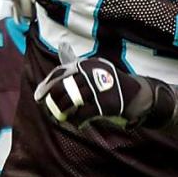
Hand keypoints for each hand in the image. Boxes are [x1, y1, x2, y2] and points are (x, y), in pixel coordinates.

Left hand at [33, 44, 177, 135]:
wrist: (138, 95)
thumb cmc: (111, 84)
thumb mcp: (94, 71)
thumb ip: (75, 67)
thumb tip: (58, 54)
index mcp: (86, 65)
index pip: (59, 73)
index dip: (47, 86)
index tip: (39, 96)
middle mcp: (92, 73)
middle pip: (63, 87)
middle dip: (52, 101)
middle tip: (49, 110)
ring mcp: (99, 88)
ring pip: (71, 100)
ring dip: (62, 111)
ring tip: (60, 117)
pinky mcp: (105, 104)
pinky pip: (83, 113)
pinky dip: (76, 120)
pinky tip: (76, 123)